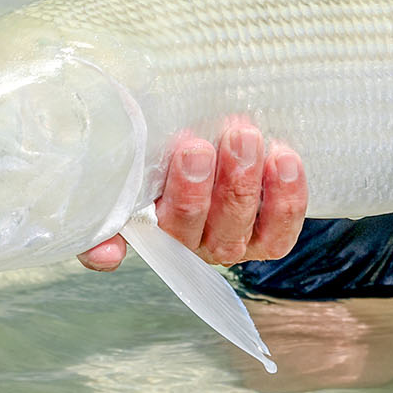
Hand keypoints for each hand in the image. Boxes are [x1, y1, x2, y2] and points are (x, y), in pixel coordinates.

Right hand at [76, 120, 307, 270]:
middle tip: (207, 142)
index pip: (163, 227)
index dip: (180, 194)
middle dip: (207, 184)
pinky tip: (283, 158)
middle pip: (204, 225)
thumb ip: (106, 212)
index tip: (186, 148)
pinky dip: (286, 196)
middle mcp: (196, 244)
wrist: (210, 141)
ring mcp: (235, 241)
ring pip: (242, 224)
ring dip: (244, 181)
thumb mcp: (127, 174)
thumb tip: (106, 255)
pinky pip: (281, 228)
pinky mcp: (270, 237)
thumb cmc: (162, 154)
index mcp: (156, 230)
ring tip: (246, 137)